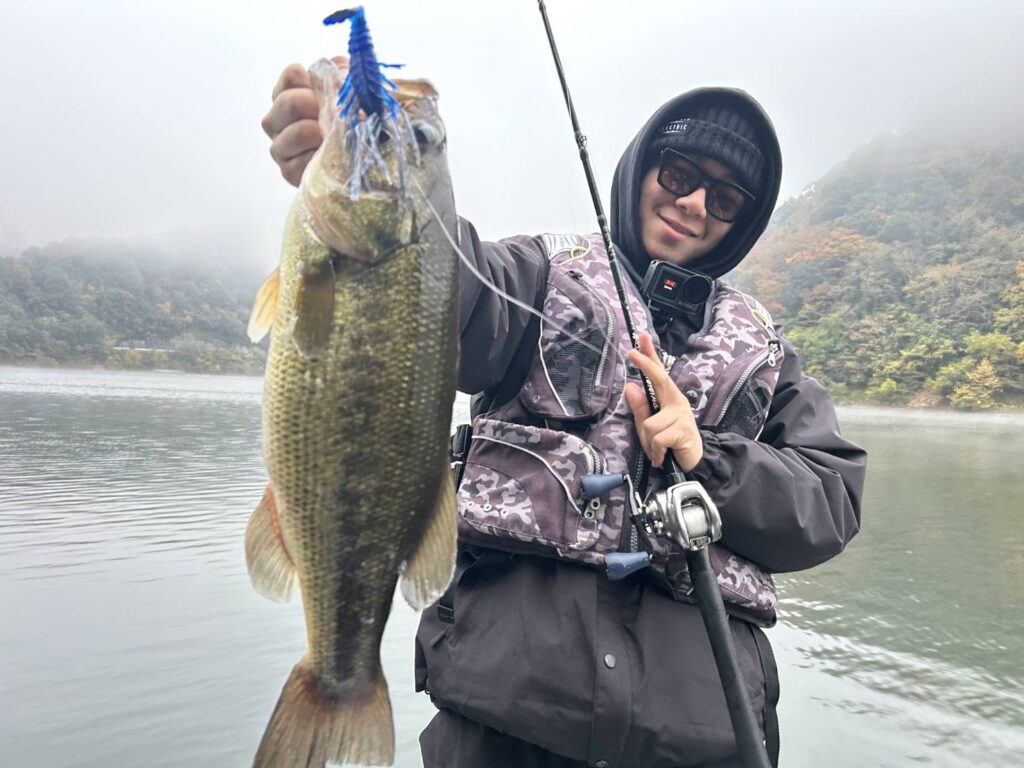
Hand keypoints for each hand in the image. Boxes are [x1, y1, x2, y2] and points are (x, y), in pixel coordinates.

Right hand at [261, 56, 347, 186]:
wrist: (365, 165)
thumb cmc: (357, 125)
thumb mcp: (354, 94)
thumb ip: (345, 74)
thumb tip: (340, 67)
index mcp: (288, 94)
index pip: (291, 75)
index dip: (316, 82)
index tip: (337, 92)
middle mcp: (276, 119)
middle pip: (289, 102)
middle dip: (320, 108)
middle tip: (340, 118)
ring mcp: (280, 146)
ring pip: (297, 132)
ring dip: (324, 134)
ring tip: (339, 138)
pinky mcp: (288, 171)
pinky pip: (303, 161)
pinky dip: (323, 158)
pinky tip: (334, 158)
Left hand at [624, 332, 703, 471]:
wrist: (691, 465)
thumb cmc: (668, 444)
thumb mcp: (647, 427)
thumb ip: (640, 408)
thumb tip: (630, 387)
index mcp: (668, 398)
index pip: (658, 373)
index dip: (650, 355)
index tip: (641, 339)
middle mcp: (676, 401)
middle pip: (660, 379)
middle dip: (646, 365)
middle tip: (631, 353)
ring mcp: (682, 415)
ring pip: (649, 423)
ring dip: (648, 441)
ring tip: (657, 449)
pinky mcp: (683, 430)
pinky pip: (656, 438)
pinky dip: (655, 451)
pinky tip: (661, 455)